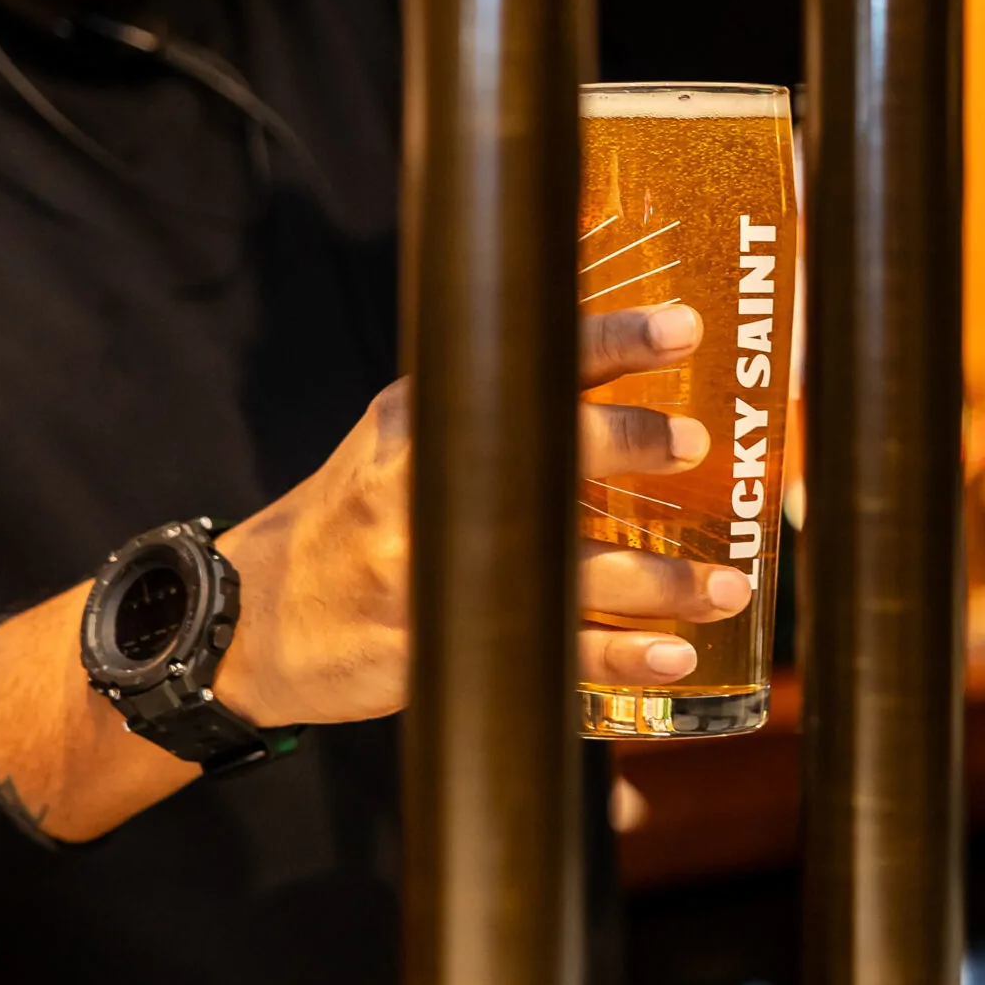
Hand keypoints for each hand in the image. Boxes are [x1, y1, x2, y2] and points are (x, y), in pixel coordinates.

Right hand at [216, 304, 746, 725]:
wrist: (254, 616)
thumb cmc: (353, 516)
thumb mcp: (399, 438)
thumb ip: (482, 407)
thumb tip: (602, 368)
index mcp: (420, 418)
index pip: (525, 360)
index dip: (612, 340)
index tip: (684, 327)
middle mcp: (421, 483)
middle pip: (540, 450)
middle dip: (628, 442)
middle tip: (697, 442)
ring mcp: (426, 568)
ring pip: (564, 568)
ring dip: (662, 580)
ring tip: (730, 585)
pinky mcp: (434, 644)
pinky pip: (546, 652)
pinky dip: (617, 657)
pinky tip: (674, 656)